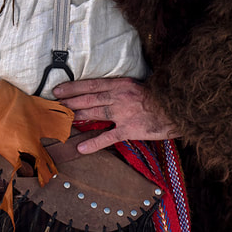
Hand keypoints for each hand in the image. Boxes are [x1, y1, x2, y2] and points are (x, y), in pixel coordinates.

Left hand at [53, 77, 178, 153]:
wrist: (178, 108)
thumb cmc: (158, 97)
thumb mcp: (137, 86)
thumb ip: (120, 89)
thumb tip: (102, 93)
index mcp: (121, 84)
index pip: (92, 84)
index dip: (73, 87)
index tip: (58, 90)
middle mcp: (120, 96)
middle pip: (89, 98)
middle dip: (70, 101)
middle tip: (53, 105)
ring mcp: (124, 113)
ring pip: (95, 113)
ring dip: (77, 116)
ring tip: (62, 120)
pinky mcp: (130, 129)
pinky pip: (109, 137)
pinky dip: (94, 142)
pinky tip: (81, 147)